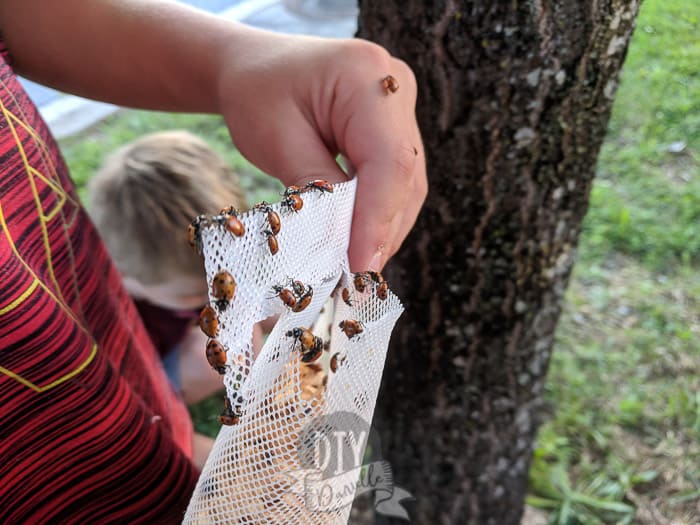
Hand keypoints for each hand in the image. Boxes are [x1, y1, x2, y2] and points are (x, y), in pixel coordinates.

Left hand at [216, 30, 426, 271]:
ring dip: (384, 228)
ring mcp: (400, 108)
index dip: (379, 219)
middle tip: (355, 278)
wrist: (254, 68)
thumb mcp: (277, 141)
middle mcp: (395, 88)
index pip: (389, 161)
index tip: (360, 267)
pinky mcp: (394, 128)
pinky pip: (396, 179)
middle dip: (382, 231)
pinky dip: (378, 212)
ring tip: (356, 267)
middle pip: (406, 176)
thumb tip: (345, 245)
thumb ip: (317, 189)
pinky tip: (359, 240)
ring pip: (407, 183)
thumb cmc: (257, 95)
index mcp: (365, 77)